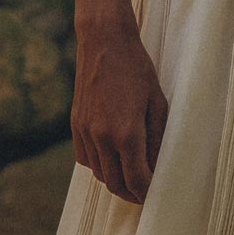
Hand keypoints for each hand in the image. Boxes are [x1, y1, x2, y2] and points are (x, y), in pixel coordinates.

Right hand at [71, 17, 169, 203]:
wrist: (104, 40)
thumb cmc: (136, 68)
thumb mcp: (157, 102)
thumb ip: (157, 138)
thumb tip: (158, 167)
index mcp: (126, 133)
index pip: (137, 179)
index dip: (147, 192)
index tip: (156, 194)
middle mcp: (101, 137)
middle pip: (115, 183)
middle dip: (131, 193)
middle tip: (144, 193)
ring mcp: (85, 132)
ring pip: (99, 174)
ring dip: (115, 180)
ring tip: (130, 177)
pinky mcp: (75, 124)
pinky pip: (85, 159)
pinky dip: (98, 165)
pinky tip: (111, 158)